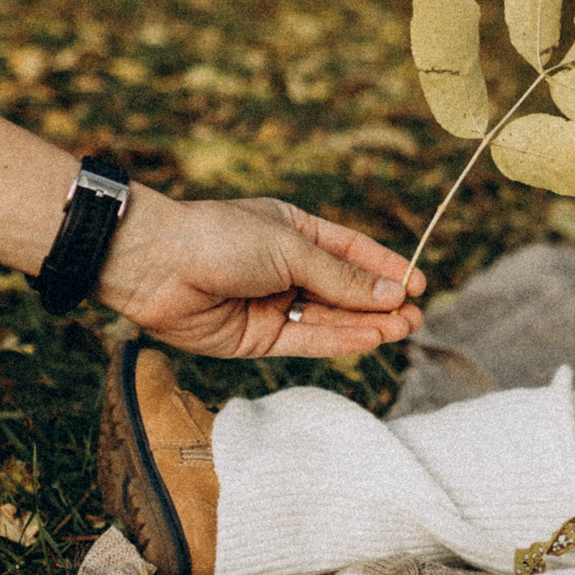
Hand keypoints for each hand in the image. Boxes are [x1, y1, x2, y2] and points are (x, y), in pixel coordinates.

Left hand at [99, 192, 423, 357]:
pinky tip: (370, 340)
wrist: (156, 265)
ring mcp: (272, 305)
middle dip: (380, 303)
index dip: (385, 268)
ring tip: (403, 330)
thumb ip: (340, 276)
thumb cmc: (219, 238)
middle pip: (344, 291)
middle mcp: (286, 269)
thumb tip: (390, 291)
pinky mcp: (257, 338)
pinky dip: (338, 342)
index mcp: (294, 232)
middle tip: (415, 317)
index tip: (418, 284)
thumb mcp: (290, 249)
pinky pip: (306, 342)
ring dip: (366, 325)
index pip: (352, 252)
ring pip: (329, 319)